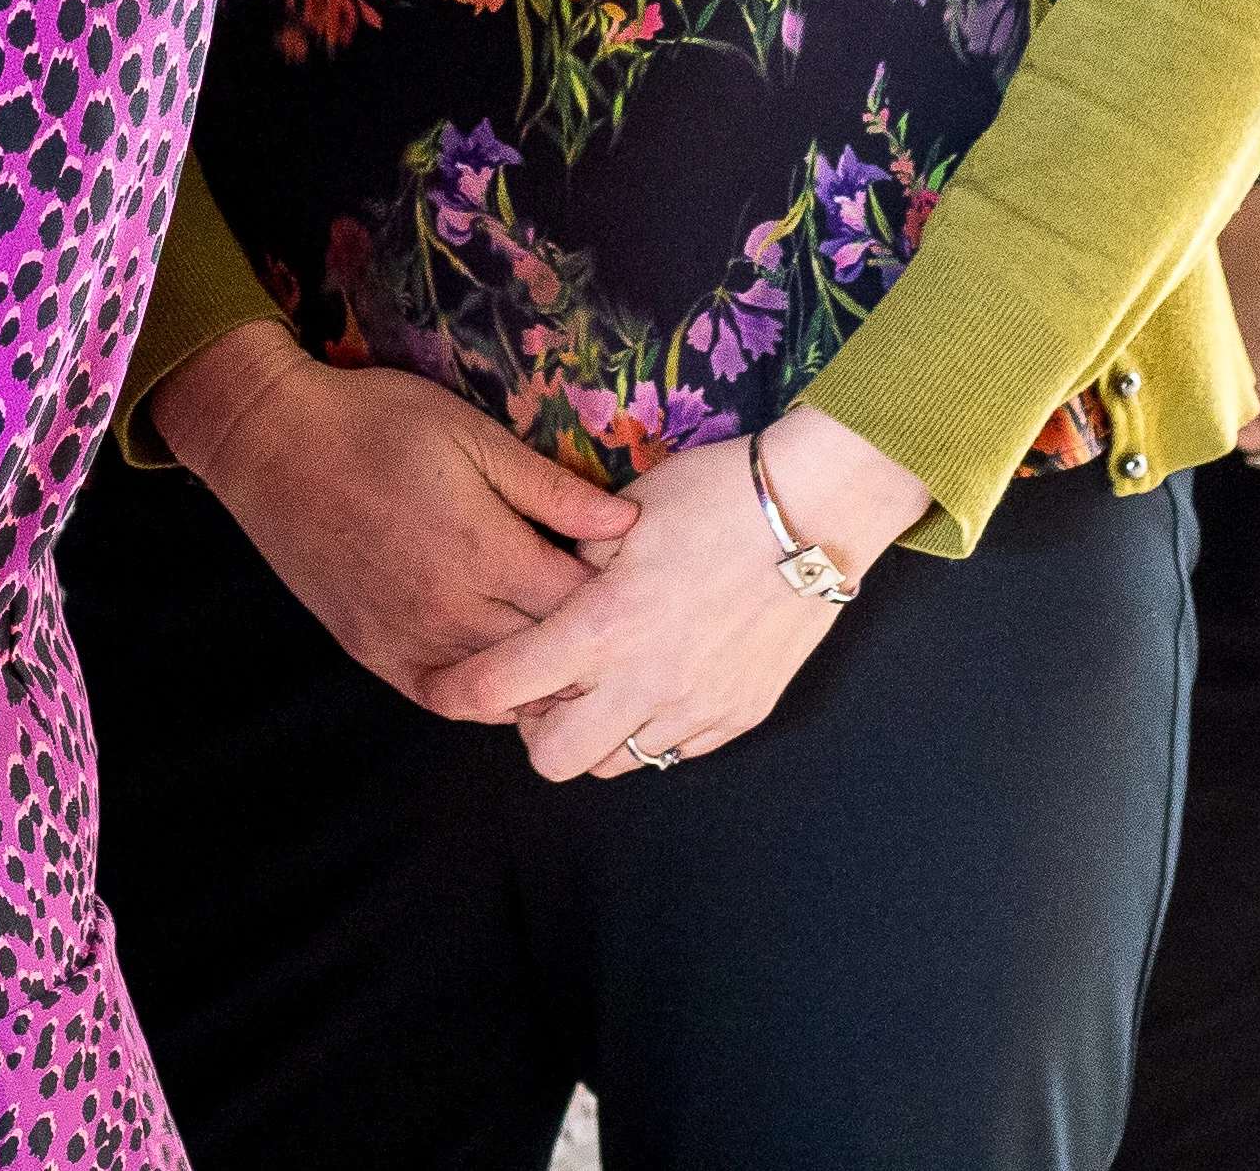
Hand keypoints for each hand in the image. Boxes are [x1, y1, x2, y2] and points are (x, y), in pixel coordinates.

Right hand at [156, 322, 641, 699]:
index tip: (646, 590)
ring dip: (546, 680)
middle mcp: (453, 611)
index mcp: (486, 552)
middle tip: (630, 636)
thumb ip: (548, 488)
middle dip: (596, 647)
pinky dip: (487, 699)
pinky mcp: (376, 653)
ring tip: (580, 662)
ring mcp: (411, 640)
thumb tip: (628, 523)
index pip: (584, 607)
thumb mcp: (469, 432)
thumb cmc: (373, 422)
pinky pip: (448, 700)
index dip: (623, 602)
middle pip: (552, 655)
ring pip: (505, 691)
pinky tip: (511, 681)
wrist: (268, 443)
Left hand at [415, 403, 927, 779]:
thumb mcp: (621, 515)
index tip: (444, 684)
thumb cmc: (713, 496)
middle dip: (534, 730)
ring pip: (619, 763)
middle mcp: (646, 680)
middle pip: (554, 758)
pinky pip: (676, 750)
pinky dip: (652, 728)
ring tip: (603, 683)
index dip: (459, 692)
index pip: (502, 686)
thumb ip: (570, 563)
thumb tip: (538, 588)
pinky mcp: (739, 715)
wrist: (815, 512)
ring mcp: (697, 706)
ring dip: (596, 732)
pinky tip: (657, 681)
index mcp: (604, 625)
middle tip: (544, 687)